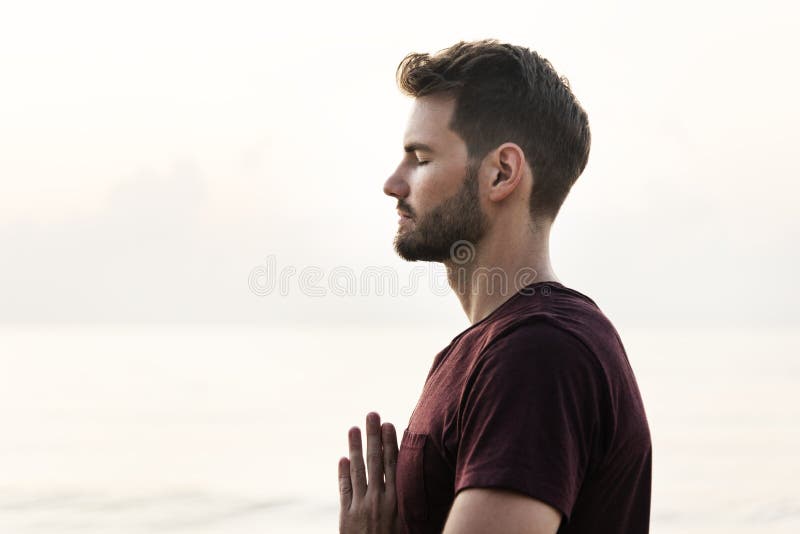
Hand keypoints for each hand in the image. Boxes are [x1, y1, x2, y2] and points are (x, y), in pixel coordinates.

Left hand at [338, 412, 401, 533]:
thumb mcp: (411, 526)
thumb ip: (412, 505)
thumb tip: (421, 486)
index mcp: (397, 502)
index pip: (393, 465)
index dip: (390, 444)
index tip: (390, 424)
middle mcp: (379, 500)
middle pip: (375, 461)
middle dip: (373, 436)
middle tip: (372, 414)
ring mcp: (361, 507)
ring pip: (357, 471)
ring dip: (355, 447)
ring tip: (354, 428)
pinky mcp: (347, 517)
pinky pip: (345, 490)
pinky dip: (343, 474)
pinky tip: (342, 459)